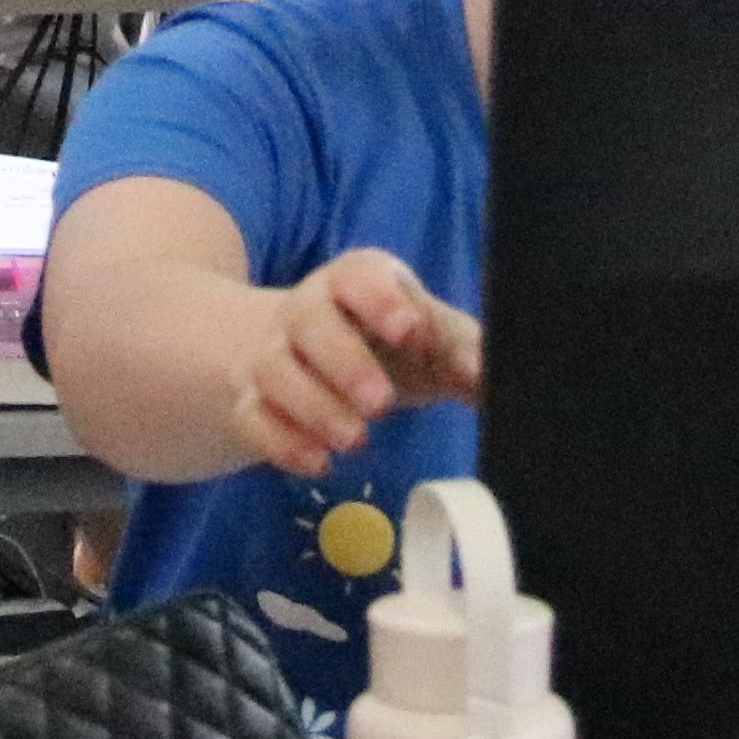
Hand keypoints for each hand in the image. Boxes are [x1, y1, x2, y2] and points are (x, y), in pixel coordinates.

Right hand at [224, 248, 483, 476]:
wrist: (300, 350)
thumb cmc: (381, 340)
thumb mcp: (427, 338)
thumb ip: (461, 352)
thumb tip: (489, 374)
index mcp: (355, 281)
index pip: (360, 275)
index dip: (382, 300)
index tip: (410, 331)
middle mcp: (306, 310)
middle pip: (310, 320)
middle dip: (344, 361)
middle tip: (381, 404)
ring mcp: (272, 354)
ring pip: (275, 371)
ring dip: (314, 407)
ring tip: (355, 440)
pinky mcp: (249, 400)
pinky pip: (251, 418)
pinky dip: (282, 442)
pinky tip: (318, 463)